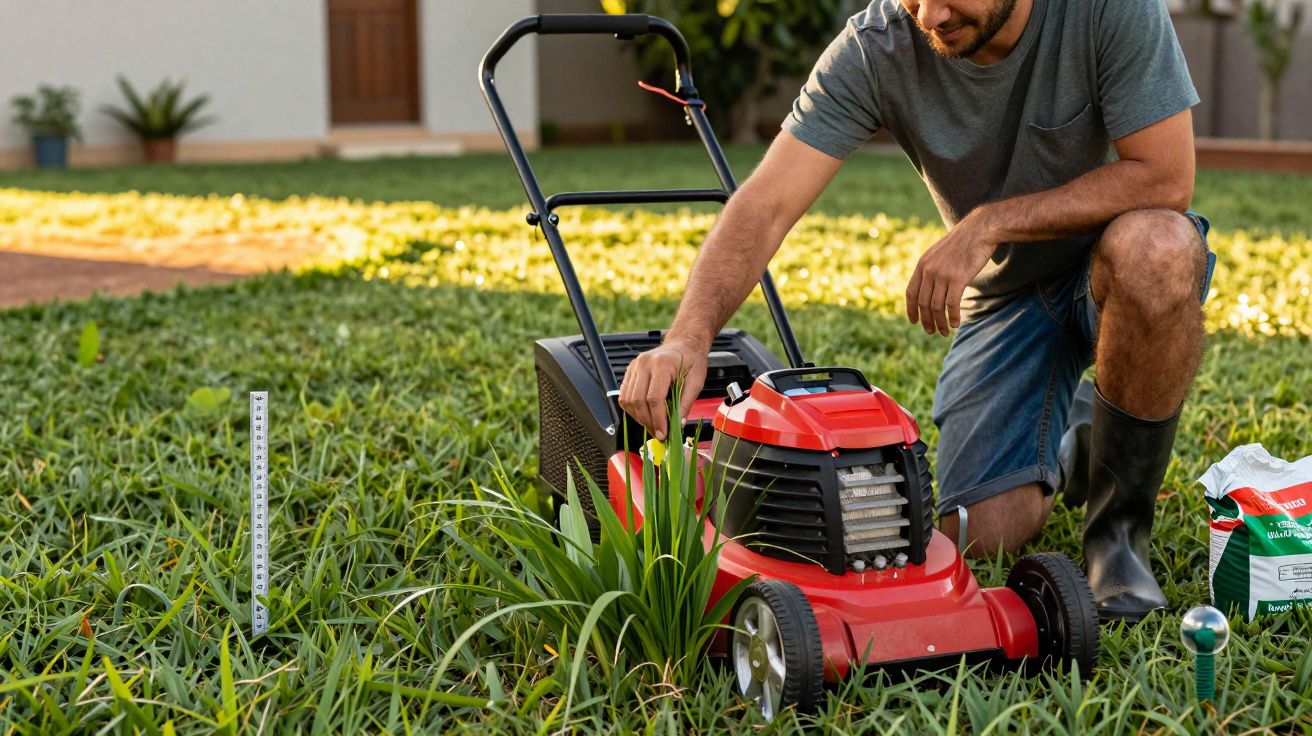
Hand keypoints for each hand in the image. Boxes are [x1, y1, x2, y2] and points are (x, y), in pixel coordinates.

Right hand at [618, 338, 707, 440]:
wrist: (683, 344)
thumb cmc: (691, 361)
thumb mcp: (696, 382)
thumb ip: (685, 404)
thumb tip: (677, 425)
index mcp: (663, 364)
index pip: (654, 398)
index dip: (658, 419)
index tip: (664, 434)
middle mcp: (644, 363)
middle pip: (638, 400)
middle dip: (648, 422)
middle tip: (659, 434)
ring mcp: (634, 366)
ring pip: (628, 400)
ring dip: (639, 417)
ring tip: (652, 425)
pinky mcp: (630, 371)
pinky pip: (624, 395)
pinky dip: (632, 409)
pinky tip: (645, 414)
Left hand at [905, 209, 999, 335]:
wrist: (979, 230)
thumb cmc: (962, 243)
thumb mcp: (939, 253)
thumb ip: (932, 269)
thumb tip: (929, 287)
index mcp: (922, 264)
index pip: (910, 293)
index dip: (911, 310)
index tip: (914, 322)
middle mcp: (929, 270)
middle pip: (922, 303)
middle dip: (926, 320)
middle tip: (931, 331)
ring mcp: (943, 274)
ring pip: (936, 306)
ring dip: (939, 322)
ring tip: (943, 332)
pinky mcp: (958, 278)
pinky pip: (952, 304)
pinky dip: (952, 317)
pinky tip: (955, 324)